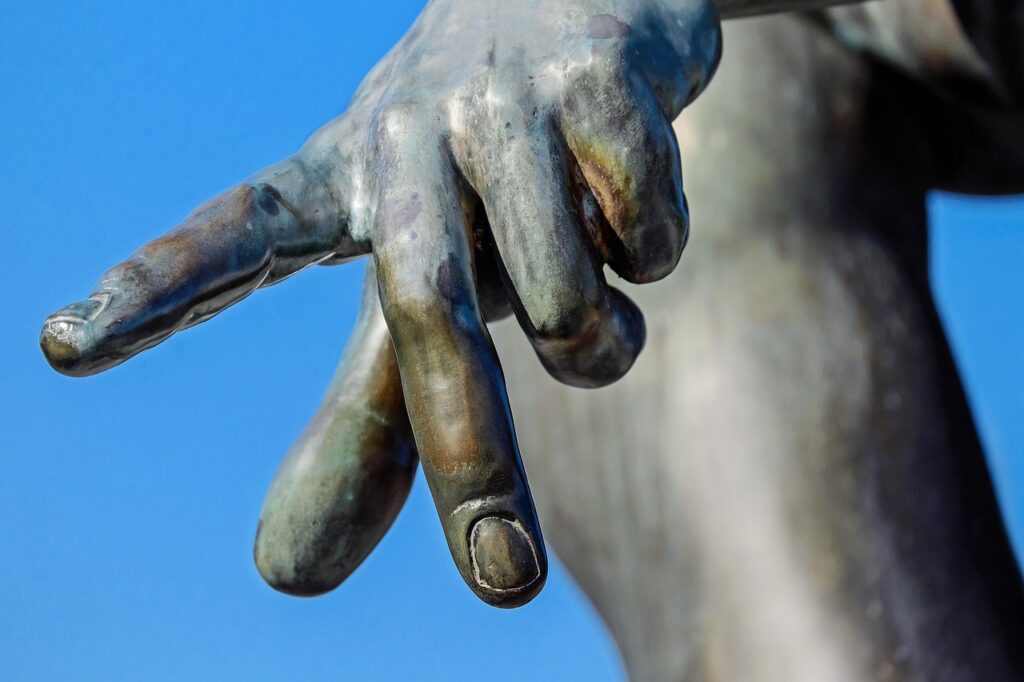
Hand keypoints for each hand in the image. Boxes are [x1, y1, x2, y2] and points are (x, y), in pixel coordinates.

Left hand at [40, 0, 720, 606]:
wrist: (587, 4)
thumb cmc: (485, 168)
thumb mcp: (427, 278)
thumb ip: (372, 425)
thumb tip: (287, 581)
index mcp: (345, 176)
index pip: (239, 232)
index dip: (161, 290)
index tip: (68, 344)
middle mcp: (409, 132)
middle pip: (428, 313)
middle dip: (469, 458)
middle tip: (504, 583)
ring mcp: (502, 99)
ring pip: (567, 301)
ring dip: (603, 337)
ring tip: (595, 264)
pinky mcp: (599, 80)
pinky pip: (649, 238)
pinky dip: (658, 251)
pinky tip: (631, 188)